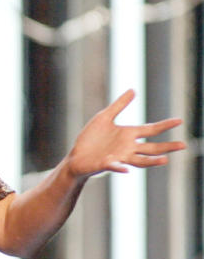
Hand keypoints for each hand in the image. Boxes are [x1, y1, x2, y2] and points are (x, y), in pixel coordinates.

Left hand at [67, 89, 185, 179]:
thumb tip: (133, 90)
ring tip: (164, 160)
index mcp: (128, 135)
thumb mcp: (104, 117)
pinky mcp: (105, 164)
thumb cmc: (91, 138)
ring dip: (151, 161)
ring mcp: (118, 157)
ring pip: (139, 161)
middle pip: (151, 148)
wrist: (76, 156)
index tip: (180, 120)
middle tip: (183, 145)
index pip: (151, 130)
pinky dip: (119, 167)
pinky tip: (125, 168)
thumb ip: (119, 105)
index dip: (165, 125)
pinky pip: (114, 166)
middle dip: (167, 147)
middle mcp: (127, 148)